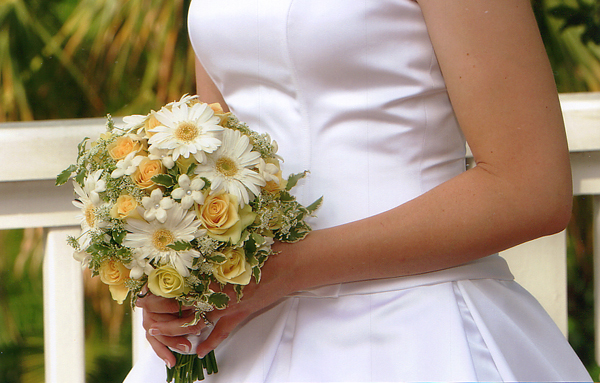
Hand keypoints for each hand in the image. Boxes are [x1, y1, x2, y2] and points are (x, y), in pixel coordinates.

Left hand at [138, 241, 297, 362]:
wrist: (288, 264)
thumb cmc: (262, 248)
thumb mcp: (232, 244)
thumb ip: (209, 247)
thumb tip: (188, 240)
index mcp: (209, 275)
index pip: (174, 289)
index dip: (155, 295)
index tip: (141, 295)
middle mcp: (215, 294)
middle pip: (180, 310)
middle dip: (161, 315)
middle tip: (146, 318)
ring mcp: (227, 307)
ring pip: (196, 324)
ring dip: (178, 332)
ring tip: (163, 336)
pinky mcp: (240, 314)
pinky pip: (222, 333)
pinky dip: (210, 343)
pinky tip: (199, 351)